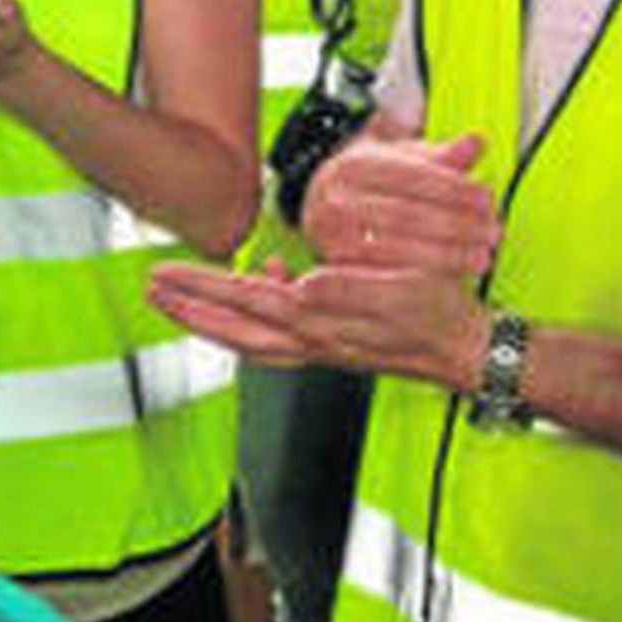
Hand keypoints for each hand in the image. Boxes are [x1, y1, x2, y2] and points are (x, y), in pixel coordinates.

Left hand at [151, 255, 487, 386]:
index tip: (169, 273)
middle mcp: (313, 338)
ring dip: (212, 320)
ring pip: (248, 339)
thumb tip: (305, 285)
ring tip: (184, 301)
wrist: (466, 349)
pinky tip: (262, 287)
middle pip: (234, 329)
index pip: (248, 301)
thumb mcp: (401, 289)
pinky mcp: (333, 345)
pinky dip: (253, 320)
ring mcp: (321, 346)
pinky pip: (276, 338)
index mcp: (323, 319)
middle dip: (190, 309)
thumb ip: (350, 288)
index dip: (204, 287)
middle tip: (155, 289)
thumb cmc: (440, 313)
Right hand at [303, 122, 499, 274]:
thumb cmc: (374, 182)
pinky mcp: (337, 270)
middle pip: (408, 214)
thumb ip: (442, 155)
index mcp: (357, 164)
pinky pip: (385, 277)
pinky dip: (422, 277)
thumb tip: (476, 142)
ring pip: (398, 248)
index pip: (414, 176)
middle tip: (492, 233)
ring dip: (446, 255)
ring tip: (481, 257)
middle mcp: (338, 199)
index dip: (455, 190)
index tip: (488, 200)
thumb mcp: (405, 159)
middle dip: (457, 226)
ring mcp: (333, 236)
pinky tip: (452, 278)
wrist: (325, 206)